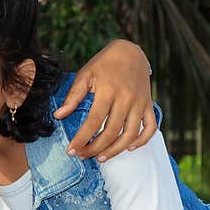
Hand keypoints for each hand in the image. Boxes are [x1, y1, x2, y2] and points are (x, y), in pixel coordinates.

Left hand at [53, 39, 155, 161]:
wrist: (130, 52)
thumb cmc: (104, 64)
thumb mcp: (85, 75)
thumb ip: (73, 96)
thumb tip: (58, 116)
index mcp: (108, 91)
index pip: (93, 121)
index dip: (81, 139)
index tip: (71, 151)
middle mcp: (126, 99)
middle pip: (111, 132)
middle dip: (95, 148)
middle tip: (83, 156)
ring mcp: (140, 103)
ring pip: (130, 134)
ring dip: (115, 150)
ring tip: (101, 158)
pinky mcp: (149, 105)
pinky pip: (150, 128)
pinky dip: (142, 141)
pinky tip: (128, 148)